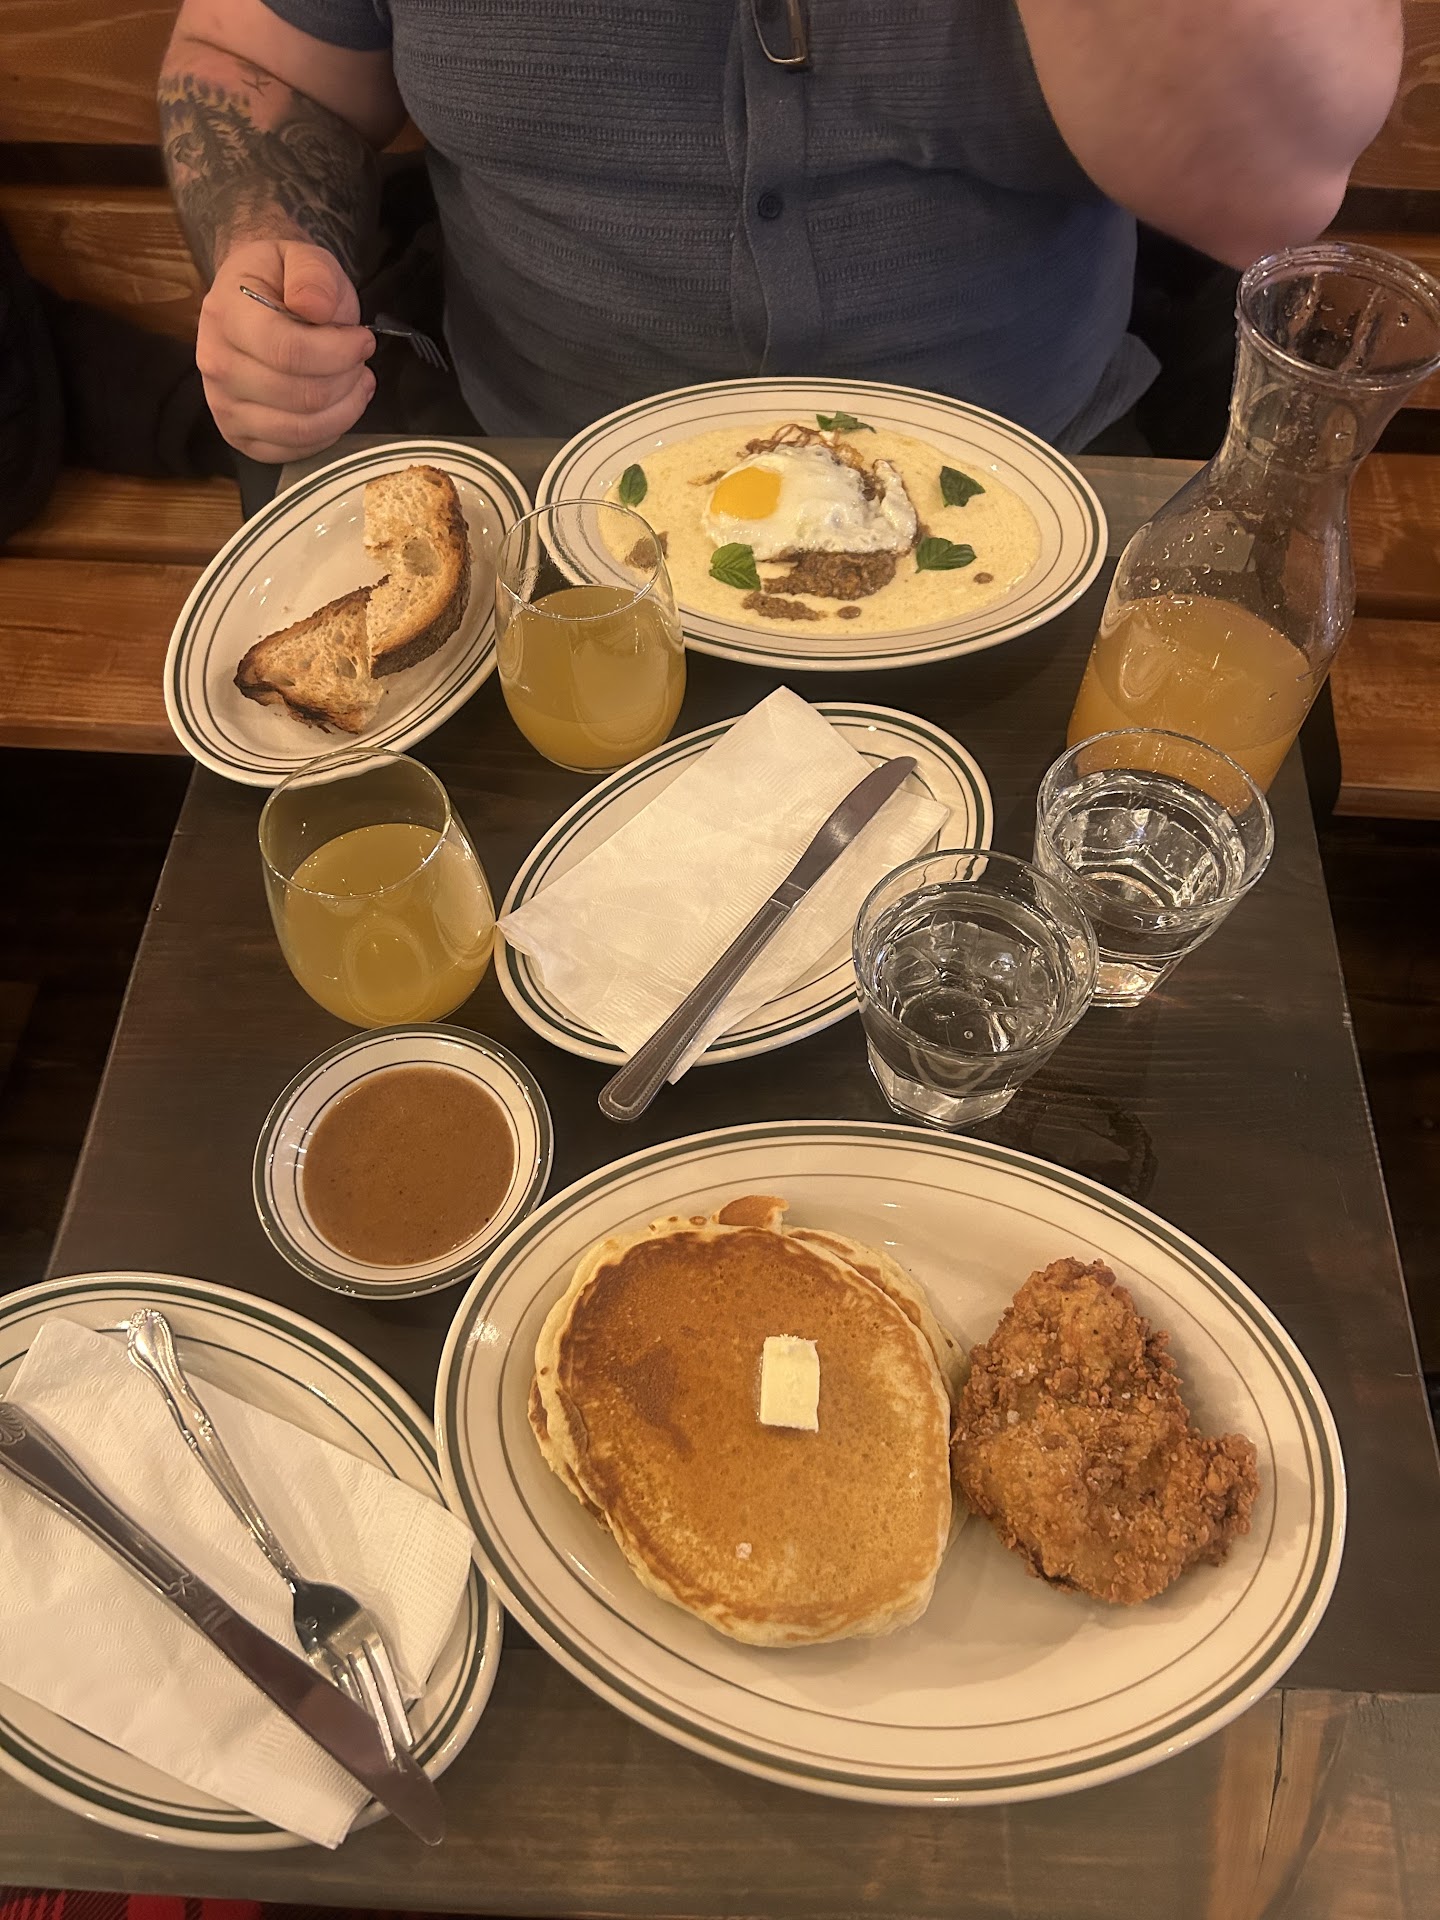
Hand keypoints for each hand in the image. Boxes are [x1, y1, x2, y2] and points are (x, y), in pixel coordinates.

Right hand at [196, 237, 375, 461]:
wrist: (249, 299)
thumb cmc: (282, 280)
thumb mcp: (302, 256)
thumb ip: (313, 274)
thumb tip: (315, 307)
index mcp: (226, 315)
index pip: (288, 352)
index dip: (339, 352)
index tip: (363, 339)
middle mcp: (216, 365)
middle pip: (300, 396)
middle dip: (346, 379)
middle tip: (360, 361)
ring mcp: (223, 406)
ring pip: (300, 430)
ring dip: (344, 410)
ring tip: (355, 382)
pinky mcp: (239, 437)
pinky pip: (293, 452)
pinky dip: (327, 433)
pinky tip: (337, 406)